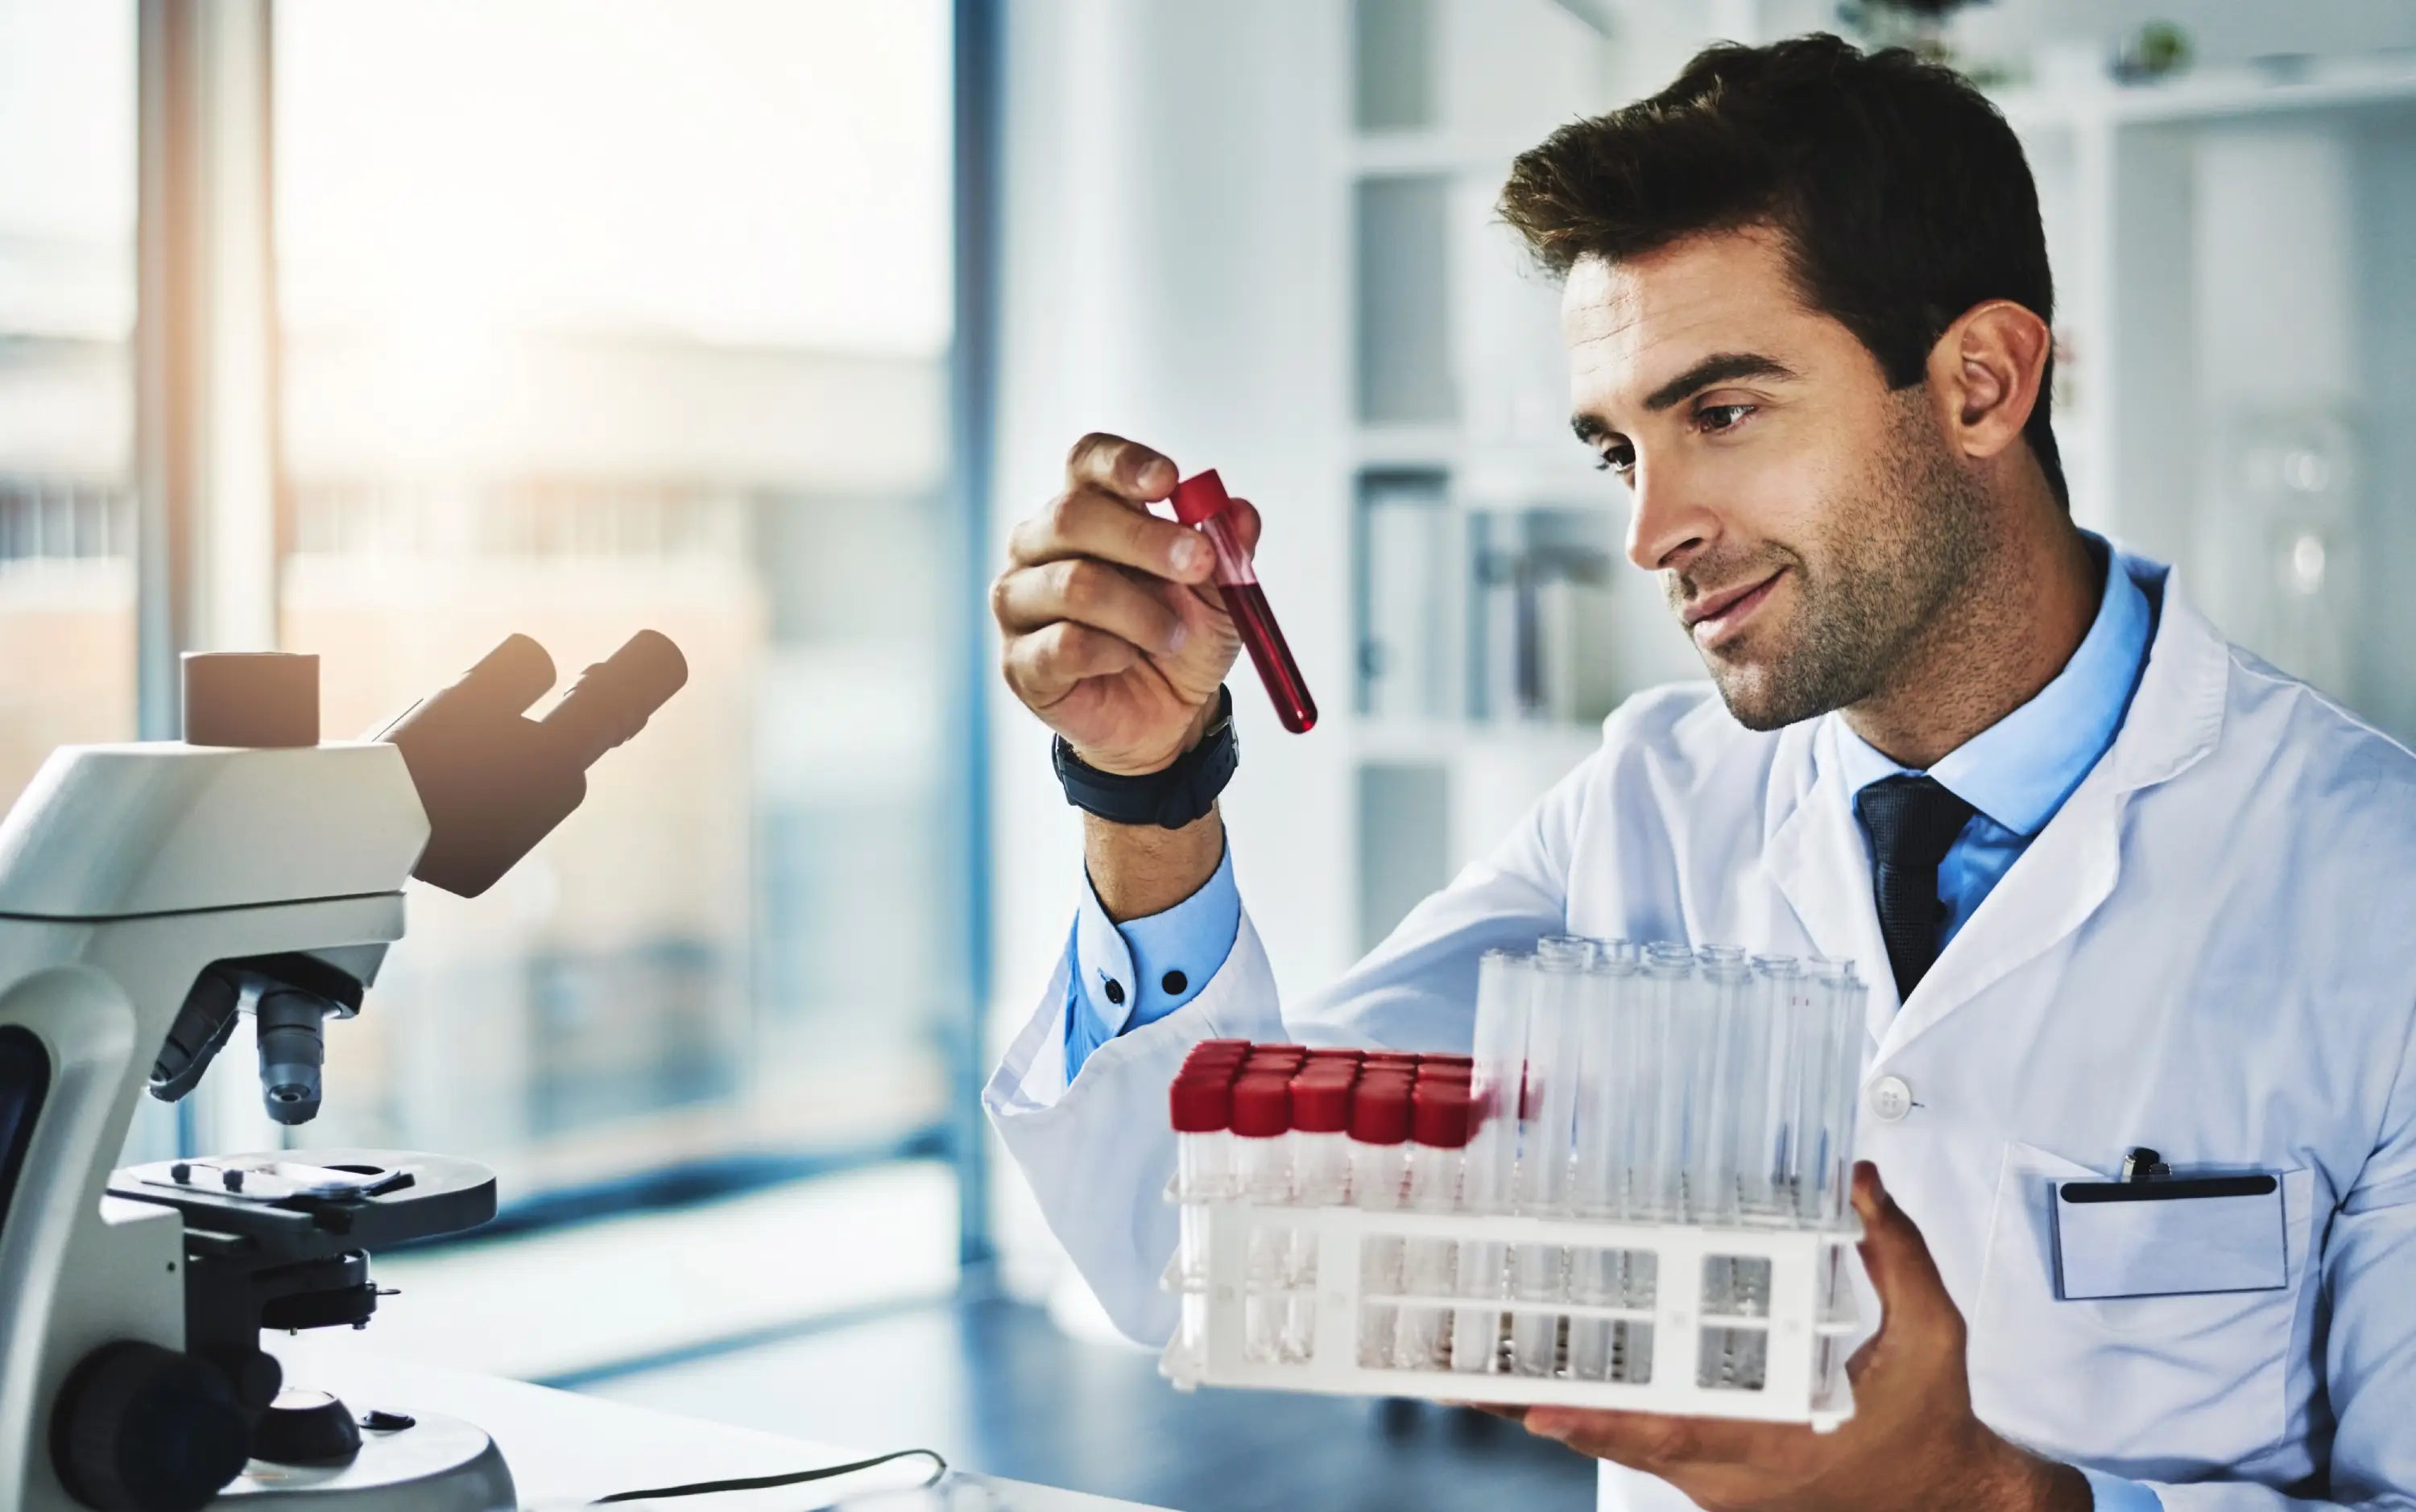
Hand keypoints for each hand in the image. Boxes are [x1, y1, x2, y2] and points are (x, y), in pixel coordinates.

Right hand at [992, 433, 1260, 774]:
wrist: (1167, 715)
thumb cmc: (1180, 636)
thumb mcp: (1222, 591)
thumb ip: (1228, 549)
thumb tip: (1238, 514)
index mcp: (1087, 510)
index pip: (1088, 462)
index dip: (1124, 465)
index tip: (1169, 482)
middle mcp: (1039, 546)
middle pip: (1073, 515)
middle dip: (1146, 538)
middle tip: (1198, 563)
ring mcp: (1020, 602)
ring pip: (1074, 584)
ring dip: (1141, 612)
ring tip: (1173, 635)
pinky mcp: (1019, 661)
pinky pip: (1065, 644)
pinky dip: (1112, 653)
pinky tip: (1126, 660)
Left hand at [1496, 1163, 2090, 1511]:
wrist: (1947, 1495)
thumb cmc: (1931, 1416)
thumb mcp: (1932, 1333)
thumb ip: (1895, 1254)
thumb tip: (1857, 1181)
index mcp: (1781, 1442)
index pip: (1679, 1436)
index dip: (1605, 1424)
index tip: (1540, 1411)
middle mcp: (1734, 1471)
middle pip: (1620, 1441)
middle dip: (1534, 1410)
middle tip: (1460, 1377)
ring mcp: (1714, 1480)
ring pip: (1619, 1443)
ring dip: (1546, 1408)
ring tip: (1468, 1367)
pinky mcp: (1706, 1473)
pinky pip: (1636, 1441)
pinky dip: (1584, 1411)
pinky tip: (1531, 1374)